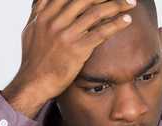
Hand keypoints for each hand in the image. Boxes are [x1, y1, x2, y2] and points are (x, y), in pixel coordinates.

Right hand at [2, 0, 136, 117]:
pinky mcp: (77, 49)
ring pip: (96, 13)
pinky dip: (116, 24)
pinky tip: (127, 20)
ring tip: (131, 3)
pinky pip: (101, 32)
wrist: (34, 83)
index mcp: (44, 14)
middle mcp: (54, 21)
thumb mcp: (30, 29)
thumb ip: (39, 11)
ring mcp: (66, 34)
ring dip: (117, 5)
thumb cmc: (34, 58)